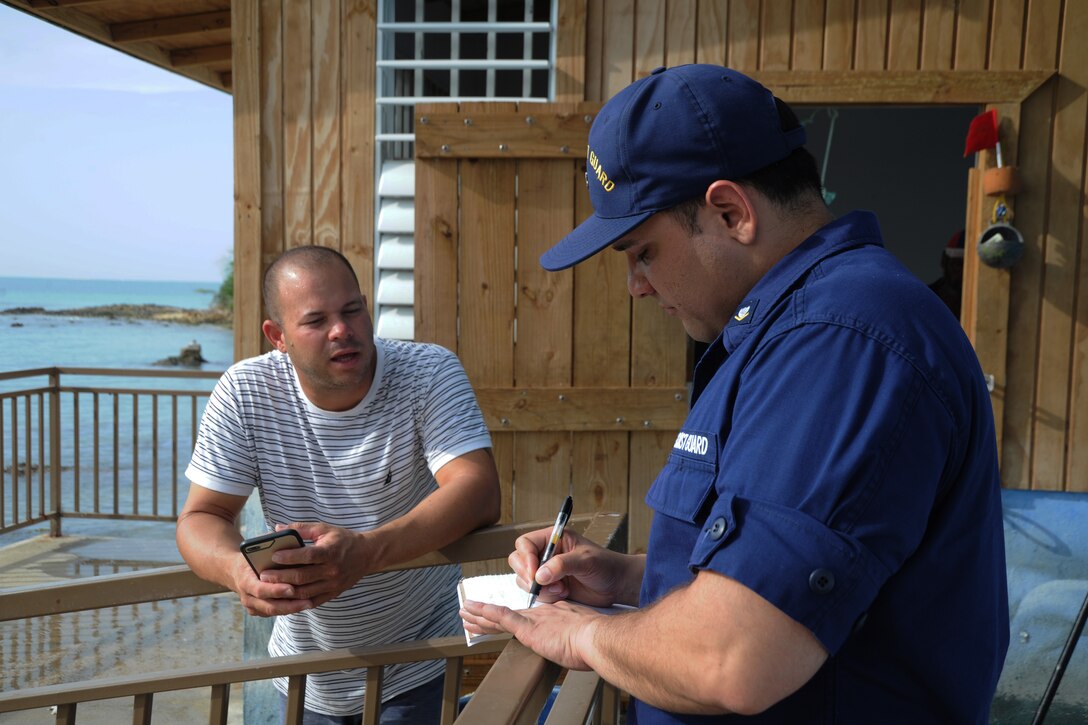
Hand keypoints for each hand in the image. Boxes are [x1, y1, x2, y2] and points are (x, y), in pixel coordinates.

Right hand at [230, 553, 313, 616]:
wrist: (235, 571)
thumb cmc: (250, 559)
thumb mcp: (254, 553)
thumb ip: (269, 553)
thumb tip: (290, 546)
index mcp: (245, 581)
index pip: (261, 589)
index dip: (276, 590)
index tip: (292, 588)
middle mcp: (247, 597)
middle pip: (269, 606)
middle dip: (289, 605)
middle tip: (307, 602)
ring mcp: (252, 606)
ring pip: (274, 611)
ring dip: (292, 609)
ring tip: (309, 604)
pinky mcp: (258, 611)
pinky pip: (275, 612)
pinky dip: (288, 609)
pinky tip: (302, 604)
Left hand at [254, 521, 370, 607]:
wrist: (367, 554)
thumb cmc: (343, 539)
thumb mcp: (324, 529)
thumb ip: (301, 528)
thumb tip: (278, 529)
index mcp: (330, 552)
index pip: (307, 556)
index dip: (289, 557)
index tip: (273, 556)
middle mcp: (332, 570)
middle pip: (302, 576)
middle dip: (281, 576)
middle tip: (264, 575)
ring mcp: (333, 584)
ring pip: (305, 592)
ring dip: (285, 591)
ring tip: (270, 587)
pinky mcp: (333, 594)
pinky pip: (312, 601)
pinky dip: (297, 601)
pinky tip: (284, 597)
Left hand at [460, 599, 602, 670]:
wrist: (598, 638)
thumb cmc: (599, 641)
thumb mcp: (587, 635)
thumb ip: (578, 638)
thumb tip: (580, 646)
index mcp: (557, 615)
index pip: (528, 616)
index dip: (513, 617)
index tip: (504, 616)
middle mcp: (543, 614)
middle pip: (510, 615)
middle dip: (489, 615)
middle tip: (473, 612)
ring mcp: (535, 620)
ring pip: (500, 616)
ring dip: (480, 615)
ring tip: (465, 613)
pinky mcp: (529, 628)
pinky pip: (502, 617)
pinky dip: (487, 613)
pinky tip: (474, 612)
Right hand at [508, 528, 639, 607]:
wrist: (616, 584)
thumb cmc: (605, 565)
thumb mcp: (585, 560)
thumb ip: (562, 565)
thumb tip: (539, 575)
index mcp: (553, 538)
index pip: (525, 543)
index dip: (525, 557)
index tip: (533, 572)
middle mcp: (546, 553)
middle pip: (518, 560)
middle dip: (527, 575)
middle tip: (542, 584)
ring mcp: (546, 571)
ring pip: (524, 579)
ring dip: (539, 588)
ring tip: (562, 589)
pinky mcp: (549, 587)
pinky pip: (535, 593)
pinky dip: (545, 596)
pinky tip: (564, 594)